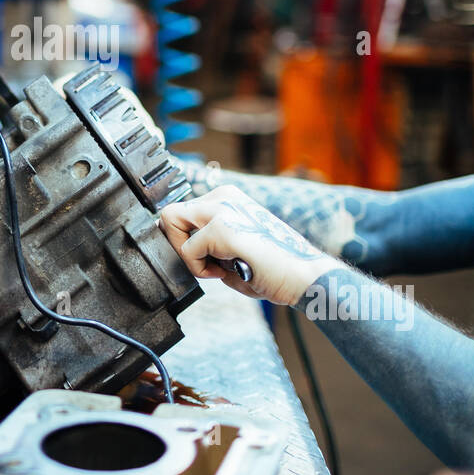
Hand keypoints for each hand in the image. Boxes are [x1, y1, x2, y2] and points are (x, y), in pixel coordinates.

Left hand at [160, 184, 334, 306]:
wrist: (304, 278)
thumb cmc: (272, 269)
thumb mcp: (232, 247)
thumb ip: (205, 241)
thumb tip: (176, 246)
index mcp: (226, 198)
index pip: (181, 213)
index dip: (185, 241)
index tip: (208, 258)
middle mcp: (223, 196)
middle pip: (170, 214)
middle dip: (179, 246)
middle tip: (206, 264)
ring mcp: (222, 208)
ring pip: (170, 222)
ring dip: (186, 254)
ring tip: (215, 268)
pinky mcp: (222, 227)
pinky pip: (187, 252)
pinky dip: (199, 270)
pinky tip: (225, 273)